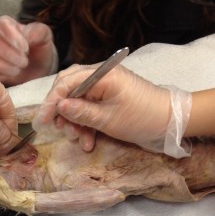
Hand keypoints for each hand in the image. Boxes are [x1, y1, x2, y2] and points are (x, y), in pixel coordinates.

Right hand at [0, 15, 57, 85]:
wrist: (37, 71)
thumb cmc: (39, 51)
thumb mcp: (44, 38)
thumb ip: (38, 31)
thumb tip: (27, 34)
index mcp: (5, 24)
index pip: (2, 24)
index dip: (13, 37)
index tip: (26, 48)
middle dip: (9, 54)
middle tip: (25, 62)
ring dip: (4, 66)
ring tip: (19, 70)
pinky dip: (0, 75)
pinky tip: (12, 76)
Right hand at [35, 63, 191, 156]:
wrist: (170, 122)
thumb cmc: (141, 118)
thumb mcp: (108, 119)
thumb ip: (81, 112)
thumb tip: (59, 106)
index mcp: (102, 74)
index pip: (67, 82)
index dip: (52, 101)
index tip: (44, 120)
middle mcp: (101, 75)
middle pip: (69, 88)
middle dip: (63, 111)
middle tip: (61, 129)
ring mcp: (105, 86)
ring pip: (78, 100)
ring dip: (75, 122)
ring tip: (79, 139)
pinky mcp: (109, 97)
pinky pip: (90, 108)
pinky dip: (86, 125)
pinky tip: (87, 142)